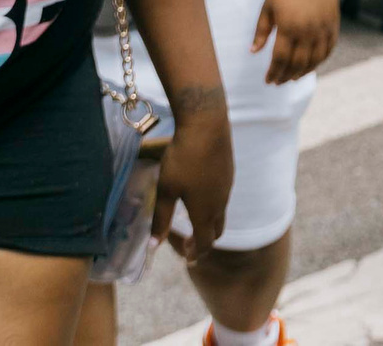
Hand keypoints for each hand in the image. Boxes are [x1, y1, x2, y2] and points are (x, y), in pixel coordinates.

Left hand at [152, 90, 231, 260]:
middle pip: (217, 231)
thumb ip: (161, 219)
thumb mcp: (166, 189)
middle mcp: (220, 202)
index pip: (206, 243)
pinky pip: (223, 197)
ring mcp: (227, 186)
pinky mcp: (228, 172)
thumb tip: (153, 247)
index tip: (186, 258)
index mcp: (205, 211)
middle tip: (189, 245)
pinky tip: (199, 194)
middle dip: (204, 242)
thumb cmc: (182, 159)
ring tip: (192, 221)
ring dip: (208, 223)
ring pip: (221, 213)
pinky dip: (212, 206)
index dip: (196, 253)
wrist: (207, 125)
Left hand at [253, 0, 339, 85]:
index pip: (280, 59)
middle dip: (286, 76)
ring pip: (314, 60)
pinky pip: (328, 49)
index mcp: (288, 27)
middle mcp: (307, 31)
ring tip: (293, 77)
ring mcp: (322, 29)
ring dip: (303, 72)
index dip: (273, 72)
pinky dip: (320, 61)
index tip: (268, 81)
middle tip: (278, 82)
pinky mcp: (333, 25)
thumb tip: (253, 52)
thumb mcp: (267, 8)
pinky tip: (311, 65)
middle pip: (297, 63)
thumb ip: (261, 31)